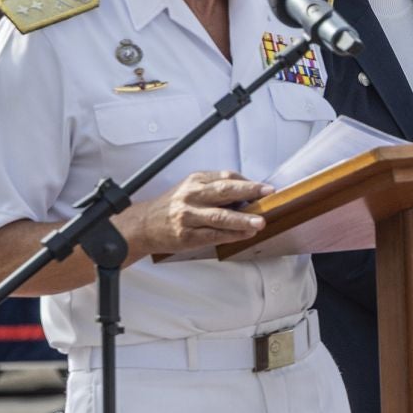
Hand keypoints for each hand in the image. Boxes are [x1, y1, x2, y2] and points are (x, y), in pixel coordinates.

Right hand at [123, 170, 270, 251]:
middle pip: (224, 191)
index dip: (248, 182)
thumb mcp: (191, 189)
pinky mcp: (187, 236)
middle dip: (249, 192)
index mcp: (195, 181)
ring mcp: (189, 216)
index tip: (265, 187)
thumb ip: (215, 188)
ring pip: (220, 216)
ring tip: (259, 221)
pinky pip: (213, 235)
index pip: (225, 177)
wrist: (144, 225)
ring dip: (242, 219)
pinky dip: (231, 235)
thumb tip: (247, 193)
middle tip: (268, 194)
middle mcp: (192, 196)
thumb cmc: (172, 206)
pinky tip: (245, 234)